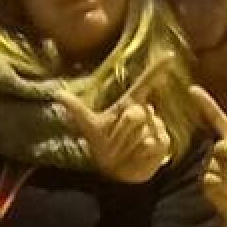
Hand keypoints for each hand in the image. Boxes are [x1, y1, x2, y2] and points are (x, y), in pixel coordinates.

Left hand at [58, 55, 178, 183]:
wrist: (115, 171)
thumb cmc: (103, 145)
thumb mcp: (89, 126)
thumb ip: (76, 109)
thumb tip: (57, 93)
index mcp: (129, 103)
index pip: (144, 83)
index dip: (156, 70)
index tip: (170, 54)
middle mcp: (145, 112)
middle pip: (136, 114)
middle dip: (120, 133)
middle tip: (113, 146)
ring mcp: (156, 127)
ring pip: (144, 134)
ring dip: (127, 148)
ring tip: (124, 153)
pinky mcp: (163, 144)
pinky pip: (151, 146)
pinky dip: (139, 156)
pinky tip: (136, 158)